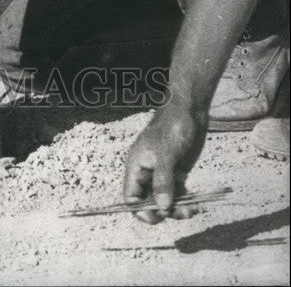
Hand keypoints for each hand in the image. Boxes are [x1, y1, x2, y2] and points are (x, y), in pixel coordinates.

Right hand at [123, 101, 207, 223]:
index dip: (140, 210)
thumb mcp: (165, 154)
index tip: (157, 216)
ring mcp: (162, 174)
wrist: (188, 112)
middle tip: (178, 213)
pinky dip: (185, 202)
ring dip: (177, 209)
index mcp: (136, 167)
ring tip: (191, 210)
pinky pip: (178, 194)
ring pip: (165, 200)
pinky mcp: (176, 173)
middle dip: (162, 211)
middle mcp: (147, 173)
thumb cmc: (171, 127)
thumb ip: (162, 181)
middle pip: (149, 202)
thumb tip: (162, 208)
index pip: (131, 197)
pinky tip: (196, 205)